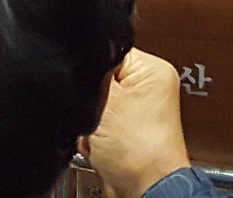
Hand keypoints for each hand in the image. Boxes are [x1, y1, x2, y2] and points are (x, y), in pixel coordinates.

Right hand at [83, 49, 193, 197]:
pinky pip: (95, 123)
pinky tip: (100, 145)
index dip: (89, 71)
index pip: (107, 48)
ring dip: (88, 121)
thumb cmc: (140, 154)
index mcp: (154, 68)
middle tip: (100, 117)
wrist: (143, 191)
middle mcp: (149, 87)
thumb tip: (78, 52)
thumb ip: (91, 71)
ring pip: (92, 103)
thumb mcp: (107, 100)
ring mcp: (138, 111)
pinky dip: (91, 136)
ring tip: (101, 135)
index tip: (92, 92)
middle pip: (97, 78)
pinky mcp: (126, 132)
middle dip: (89, 100)